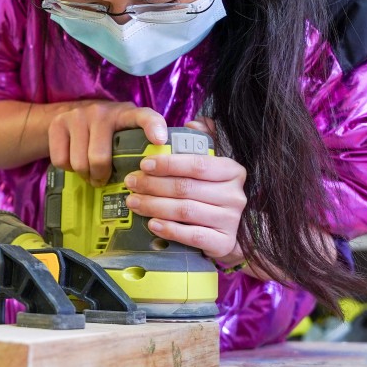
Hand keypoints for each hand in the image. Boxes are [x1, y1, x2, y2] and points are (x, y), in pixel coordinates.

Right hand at [48, 101, 167, 184]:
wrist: (69, 111)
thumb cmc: (106, 130)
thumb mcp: (124, 132)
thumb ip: (137, 148)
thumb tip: (150, 180)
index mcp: (126, 114)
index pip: (145, 117)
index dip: (153, 127)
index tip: (159, 141)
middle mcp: (102, 112)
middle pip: (99, 158)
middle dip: (100, 176)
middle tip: (102, 179)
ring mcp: (78, 116)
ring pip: (79, 163)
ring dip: (84, 174)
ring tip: (89, 171)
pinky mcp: (58, 123)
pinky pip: (61, 161)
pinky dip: (68, 169)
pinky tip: (74, 161)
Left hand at [123, 118, 247, 265]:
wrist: (226, 234)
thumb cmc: (212, 196)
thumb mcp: (211, 168)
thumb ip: (202, 144)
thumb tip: (193, 123)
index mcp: (233, 171)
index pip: (197, 164)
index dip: (168, 164)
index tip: (144, 164)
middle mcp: (235, 195)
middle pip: (186, 188)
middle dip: (153, 185)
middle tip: (131, 183)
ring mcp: (231, 220)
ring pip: (185, 210)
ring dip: (154, 206)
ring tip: (134, 202)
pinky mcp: (223, 243)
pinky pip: (192, 235)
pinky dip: (170, 229)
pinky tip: (152, 224)